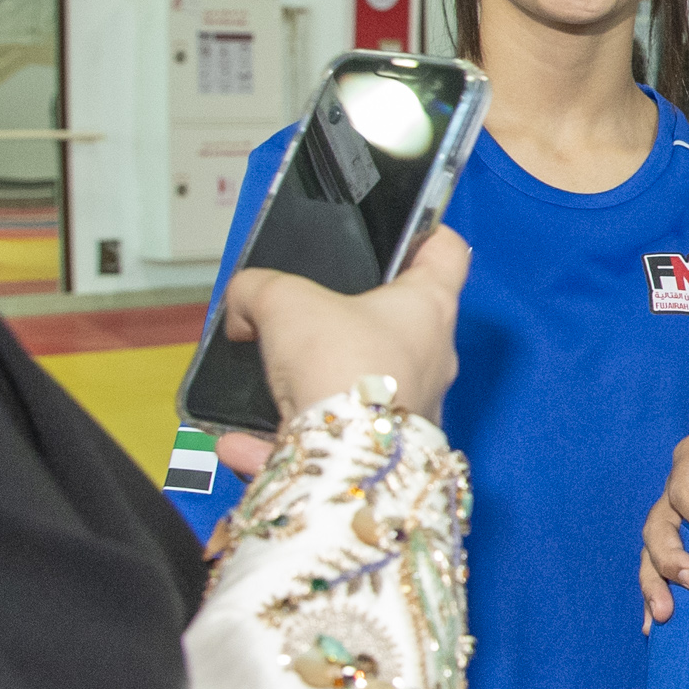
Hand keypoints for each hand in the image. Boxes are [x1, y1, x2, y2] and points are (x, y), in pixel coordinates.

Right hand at [212, 226, 469, 476]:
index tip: (406, 230)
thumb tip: (244, 305)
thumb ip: (258, 289)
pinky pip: (332, 440)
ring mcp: (413, 408)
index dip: (427, 234)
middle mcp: (433, 357)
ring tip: (267, 380)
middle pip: (398, 323)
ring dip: (313, 385)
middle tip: (304, 312)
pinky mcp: (385, 453)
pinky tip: (242, 443)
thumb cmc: (342, 365)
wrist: (348, 458)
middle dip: (349, 319)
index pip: (447, 253)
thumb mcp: (284, 301)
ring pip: (363, 386)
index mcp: (428, 307)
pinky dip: (283, 441)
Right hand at [640, 391, 688, 625]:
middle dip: (670, 555)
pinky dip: (661, 592)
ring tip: (666, 615)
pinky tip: (658, 625)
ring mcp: (685, 515)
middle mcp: (682, 487)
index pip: (684, 484)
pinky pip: (668, 566)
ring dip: (657, 582)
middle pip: (659, 524)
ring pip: (655, 551)